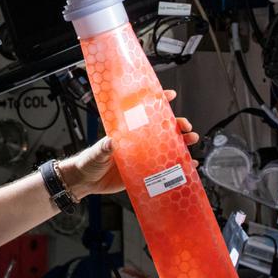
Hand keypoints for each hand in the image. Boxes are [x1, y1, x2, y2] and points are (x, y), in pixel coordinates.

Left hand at [59, 89, 197, 198]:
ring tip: (191, 140)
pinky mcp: (144, 173)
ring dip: (182, 142)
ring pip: (167, 147)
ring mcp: (143, 157)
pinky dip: (178, 166)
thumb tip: (111, 142)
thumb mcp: (96, 152)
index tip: (169, 95)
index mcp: (127, 133)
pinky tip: (189, 164)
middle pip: (162, 130)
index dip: (157, 102)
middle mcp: (138, 143)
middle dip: (176, 125)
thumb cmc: (89, 162)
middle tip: (185, 125)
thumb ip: (104, 147)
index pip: (144, 114)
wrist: (86, 182)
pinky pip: (165, 168)